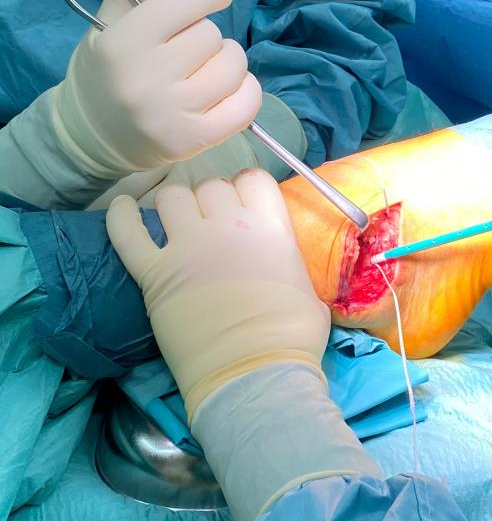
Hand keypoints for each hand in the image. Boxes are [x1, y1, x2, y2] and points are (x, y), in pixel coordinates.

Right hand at [54, 0, 260, 176]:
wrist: (95, 133)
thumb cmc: (112, 65)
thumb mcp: (121, 15)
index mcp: (124, 41)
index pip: (190, 1)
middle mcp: (147, 80)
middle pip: (213, 36)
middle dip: (209, 36)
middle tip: (191, 49)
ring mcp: (173, 114)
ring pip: (234, 68)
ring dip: (229, 63)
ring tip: (207, 70)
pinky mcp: (194, 141)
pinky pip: (246, 106)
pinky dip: (247, 92)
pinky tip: (229, 91)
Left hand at [106, 169, 329, 418]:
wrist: (255, 374)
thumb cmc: (292, 338)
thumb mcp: (310, 291)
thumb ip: (290, 265)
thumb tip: (283, 266)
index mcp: (270, 227)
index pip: (253, 179)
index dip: (247, 188)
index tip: (244, 202)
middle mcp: (228, 225)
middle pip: (211, 187)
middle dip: (213, 200)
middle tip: (214, 222)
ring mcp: (188, 247)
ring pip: (172, 197)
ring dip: (177, 205)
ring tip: (179, 221)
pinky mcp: (154, 273)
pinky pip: (127, 232)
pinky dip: (120, 216)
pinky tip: (122, 206)